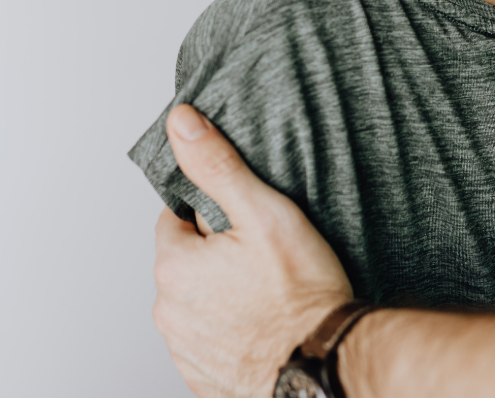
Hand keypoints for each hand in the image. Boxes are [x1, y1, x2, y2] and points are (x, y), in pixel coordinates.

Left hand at [152, 104, 352, 397]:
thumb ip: (218, 166)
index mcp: (174, 266)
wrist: (326, 367)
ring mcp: (185, 350)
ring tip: (269, 293)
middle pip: (187, 263)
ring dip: (222, 295)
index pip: (176, 219)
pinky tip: (264, 325)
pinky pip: (210, 341)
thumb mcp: (264, 213)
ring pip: (198, 303)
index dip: (215, 216)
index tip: (248, 226)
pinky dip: (231, 332)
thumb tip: (182, 123)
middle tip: (265, 259)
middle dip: (217, 256)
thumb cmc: (302, 295)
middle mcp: (168, 311)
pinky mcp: (204, 378)